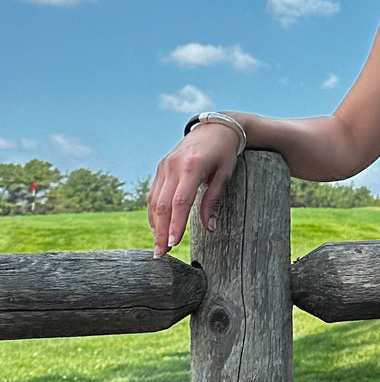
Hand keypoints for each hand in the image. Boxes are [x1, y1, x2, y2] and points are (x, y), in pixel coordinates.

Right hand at [147, 123, 238, 257]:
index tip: (173, 243)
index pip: (180, 201)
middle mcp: (173, 166)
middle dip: (160, 231)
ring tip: (159, 246)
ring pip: (153, 201)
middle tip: (161, 253)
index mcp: (192, 167)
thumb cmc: (225, 153)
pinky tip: (157, 227)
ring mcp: (164, 166)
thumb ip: (214, 200)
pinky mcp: (161, 168)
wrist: (216, 128)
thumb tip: (209, 228)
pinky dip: (154, 212)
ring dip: (155, 225)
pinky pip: (153, 194)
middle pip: (162, 204)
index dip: (175, 224)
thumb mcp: (225, 174)